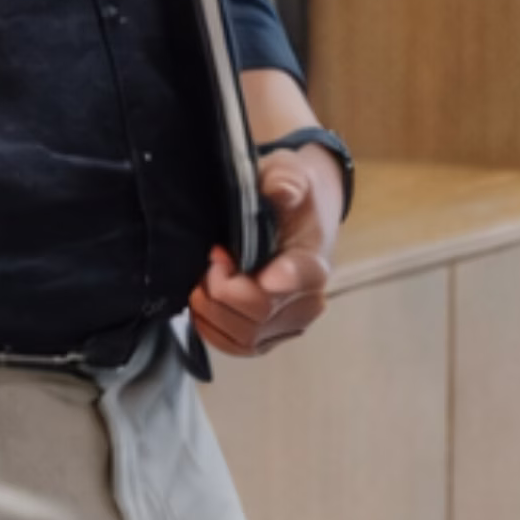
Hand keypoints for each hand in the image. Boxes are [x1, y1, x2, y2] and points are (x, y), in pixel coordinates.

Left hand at [191, 148, 340, 355]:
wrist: (300, 221)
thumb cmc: (291, 198)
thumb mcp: (288, 173)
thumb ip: (286, 179)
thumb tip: (280, 191)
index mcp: (314, 263)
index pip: (297, 280)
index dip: (262, 279)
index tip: (224, 257)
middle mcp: (308, 303)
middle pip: (257, 313)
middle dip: (221, 287)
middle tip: (212, 257)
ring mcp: (288, 326)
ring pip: (243, 335)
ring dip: (212, 308)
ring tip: (206, 277)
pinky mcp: (268, 339)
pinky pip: (235, 347)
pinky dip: (211, 326)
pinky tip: (205, 300)